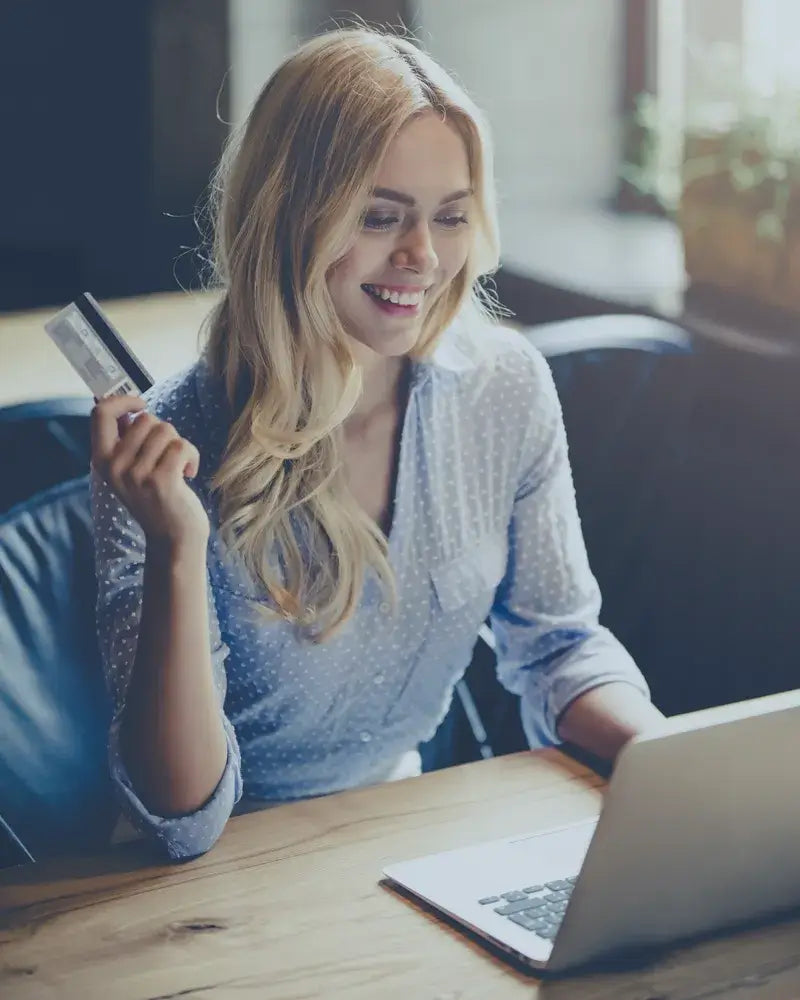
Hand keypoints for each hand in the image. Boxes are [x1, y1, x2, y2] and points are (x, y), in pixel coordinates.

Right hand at [91, 394, 209, 550]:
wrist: (172, 539)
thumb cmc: (156, 498)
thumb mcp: (131, 468)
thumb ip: (125, 438)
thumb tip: (124, 402)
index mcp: (102, 461)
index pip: (100, 414)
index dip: (122, 400)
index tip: (140, 404)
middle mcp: (114, 467)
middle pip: (145, 419)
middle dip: (164, 431)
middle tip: (167, 456)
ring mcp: (136, 475)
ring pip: (166, 431)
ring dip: (180, 445)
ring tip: (178, 467)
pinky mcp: (161, 481)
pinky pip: (182, 446)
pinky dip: (192, 456)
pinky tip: (189, 474)